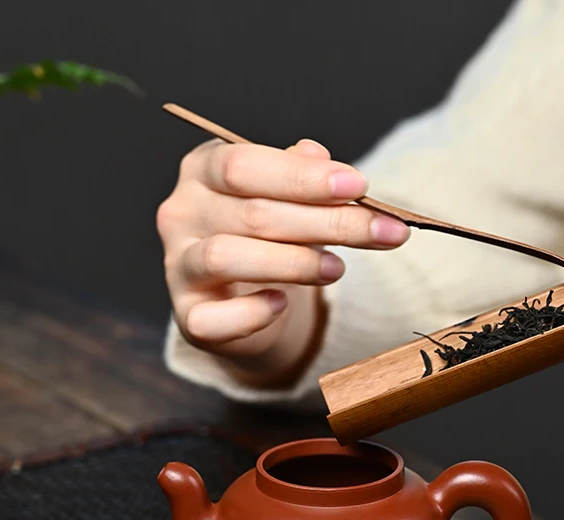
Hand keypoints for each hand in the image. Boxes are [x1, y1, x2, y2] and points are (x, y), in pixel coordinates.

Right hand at [157, 137, 409, 384]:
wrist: (240, 295)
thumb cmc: (267, 234)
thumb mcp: (285, 196)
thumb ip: (300, 176)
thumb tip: (319, 156)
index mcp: (203, 170)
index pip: (244, 165)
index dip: (303, 177)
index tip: (358, 186)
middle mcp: (181, 213)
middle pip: (252, 213)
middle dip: (327, 222)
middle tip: (384, 231)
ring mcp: (178, 266)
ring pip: (227, 258)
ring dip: (294, 263)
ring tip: (337, 268)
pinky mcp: (188, 316)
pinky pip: (214, 318)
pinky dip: (252, 312)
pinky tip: (283, 303)